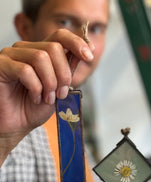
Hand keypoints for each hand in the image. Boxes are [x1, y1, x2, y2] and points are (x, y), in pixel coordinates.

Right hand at [0, 29, 93, 161]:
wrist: (18, 125)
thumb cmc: (37, 107)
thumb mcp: (60, 88)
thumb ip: (70, 68)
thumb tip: (89, 48)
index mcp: (42, 52)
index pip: (60, 35)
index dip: (77, 43)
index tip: (89, 57)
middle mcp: (26, 49)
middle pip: (54, 48)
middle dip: (63, 75)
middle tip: (61, 94)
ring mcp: (11, 55)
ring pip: (40, 58)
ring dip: (50, 83)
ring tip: (48, 98)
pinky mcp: (1, 65)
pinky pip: (25, 70)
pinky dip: (35, 88)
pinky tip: (35, 98)